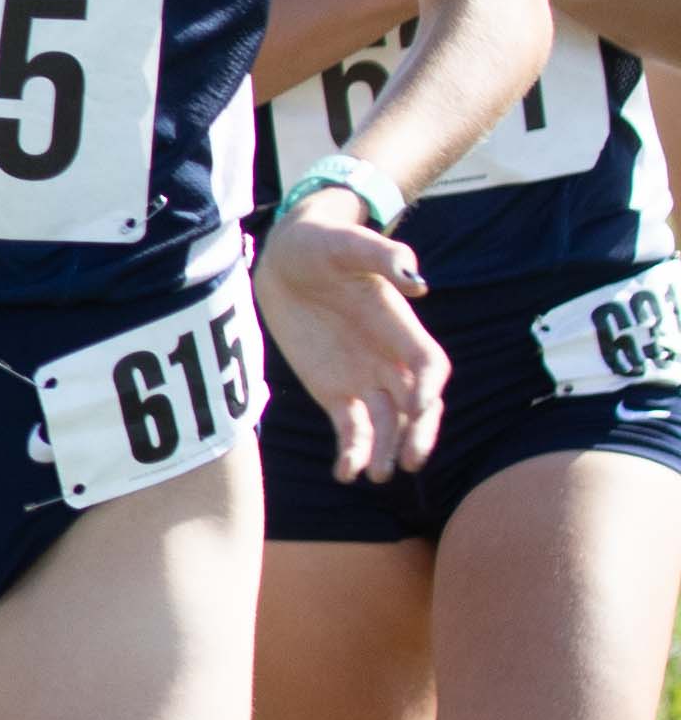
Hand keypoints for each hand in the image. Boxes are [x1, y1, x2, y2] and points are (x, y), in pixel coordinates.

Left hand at [257, 202, 446, 483]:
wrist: (290, 256)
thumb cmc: (326, 244)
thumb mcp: (348, 244)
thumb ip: (383, 257)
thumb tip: (417, 280)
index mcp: (401, 327)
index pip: (429, 366)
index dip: (429, 387)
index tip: (421, 405)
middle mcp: (389, 358)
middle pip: (417, 405)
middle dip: (417, 433)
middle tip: (410, 460)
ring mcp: (364, 378)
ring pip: (386, 423)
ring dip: (383, 450)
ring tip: (374, 476)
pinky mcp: (335, 391)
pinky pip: (350, 428)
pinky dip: (351, 451)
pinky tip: (345, 474)